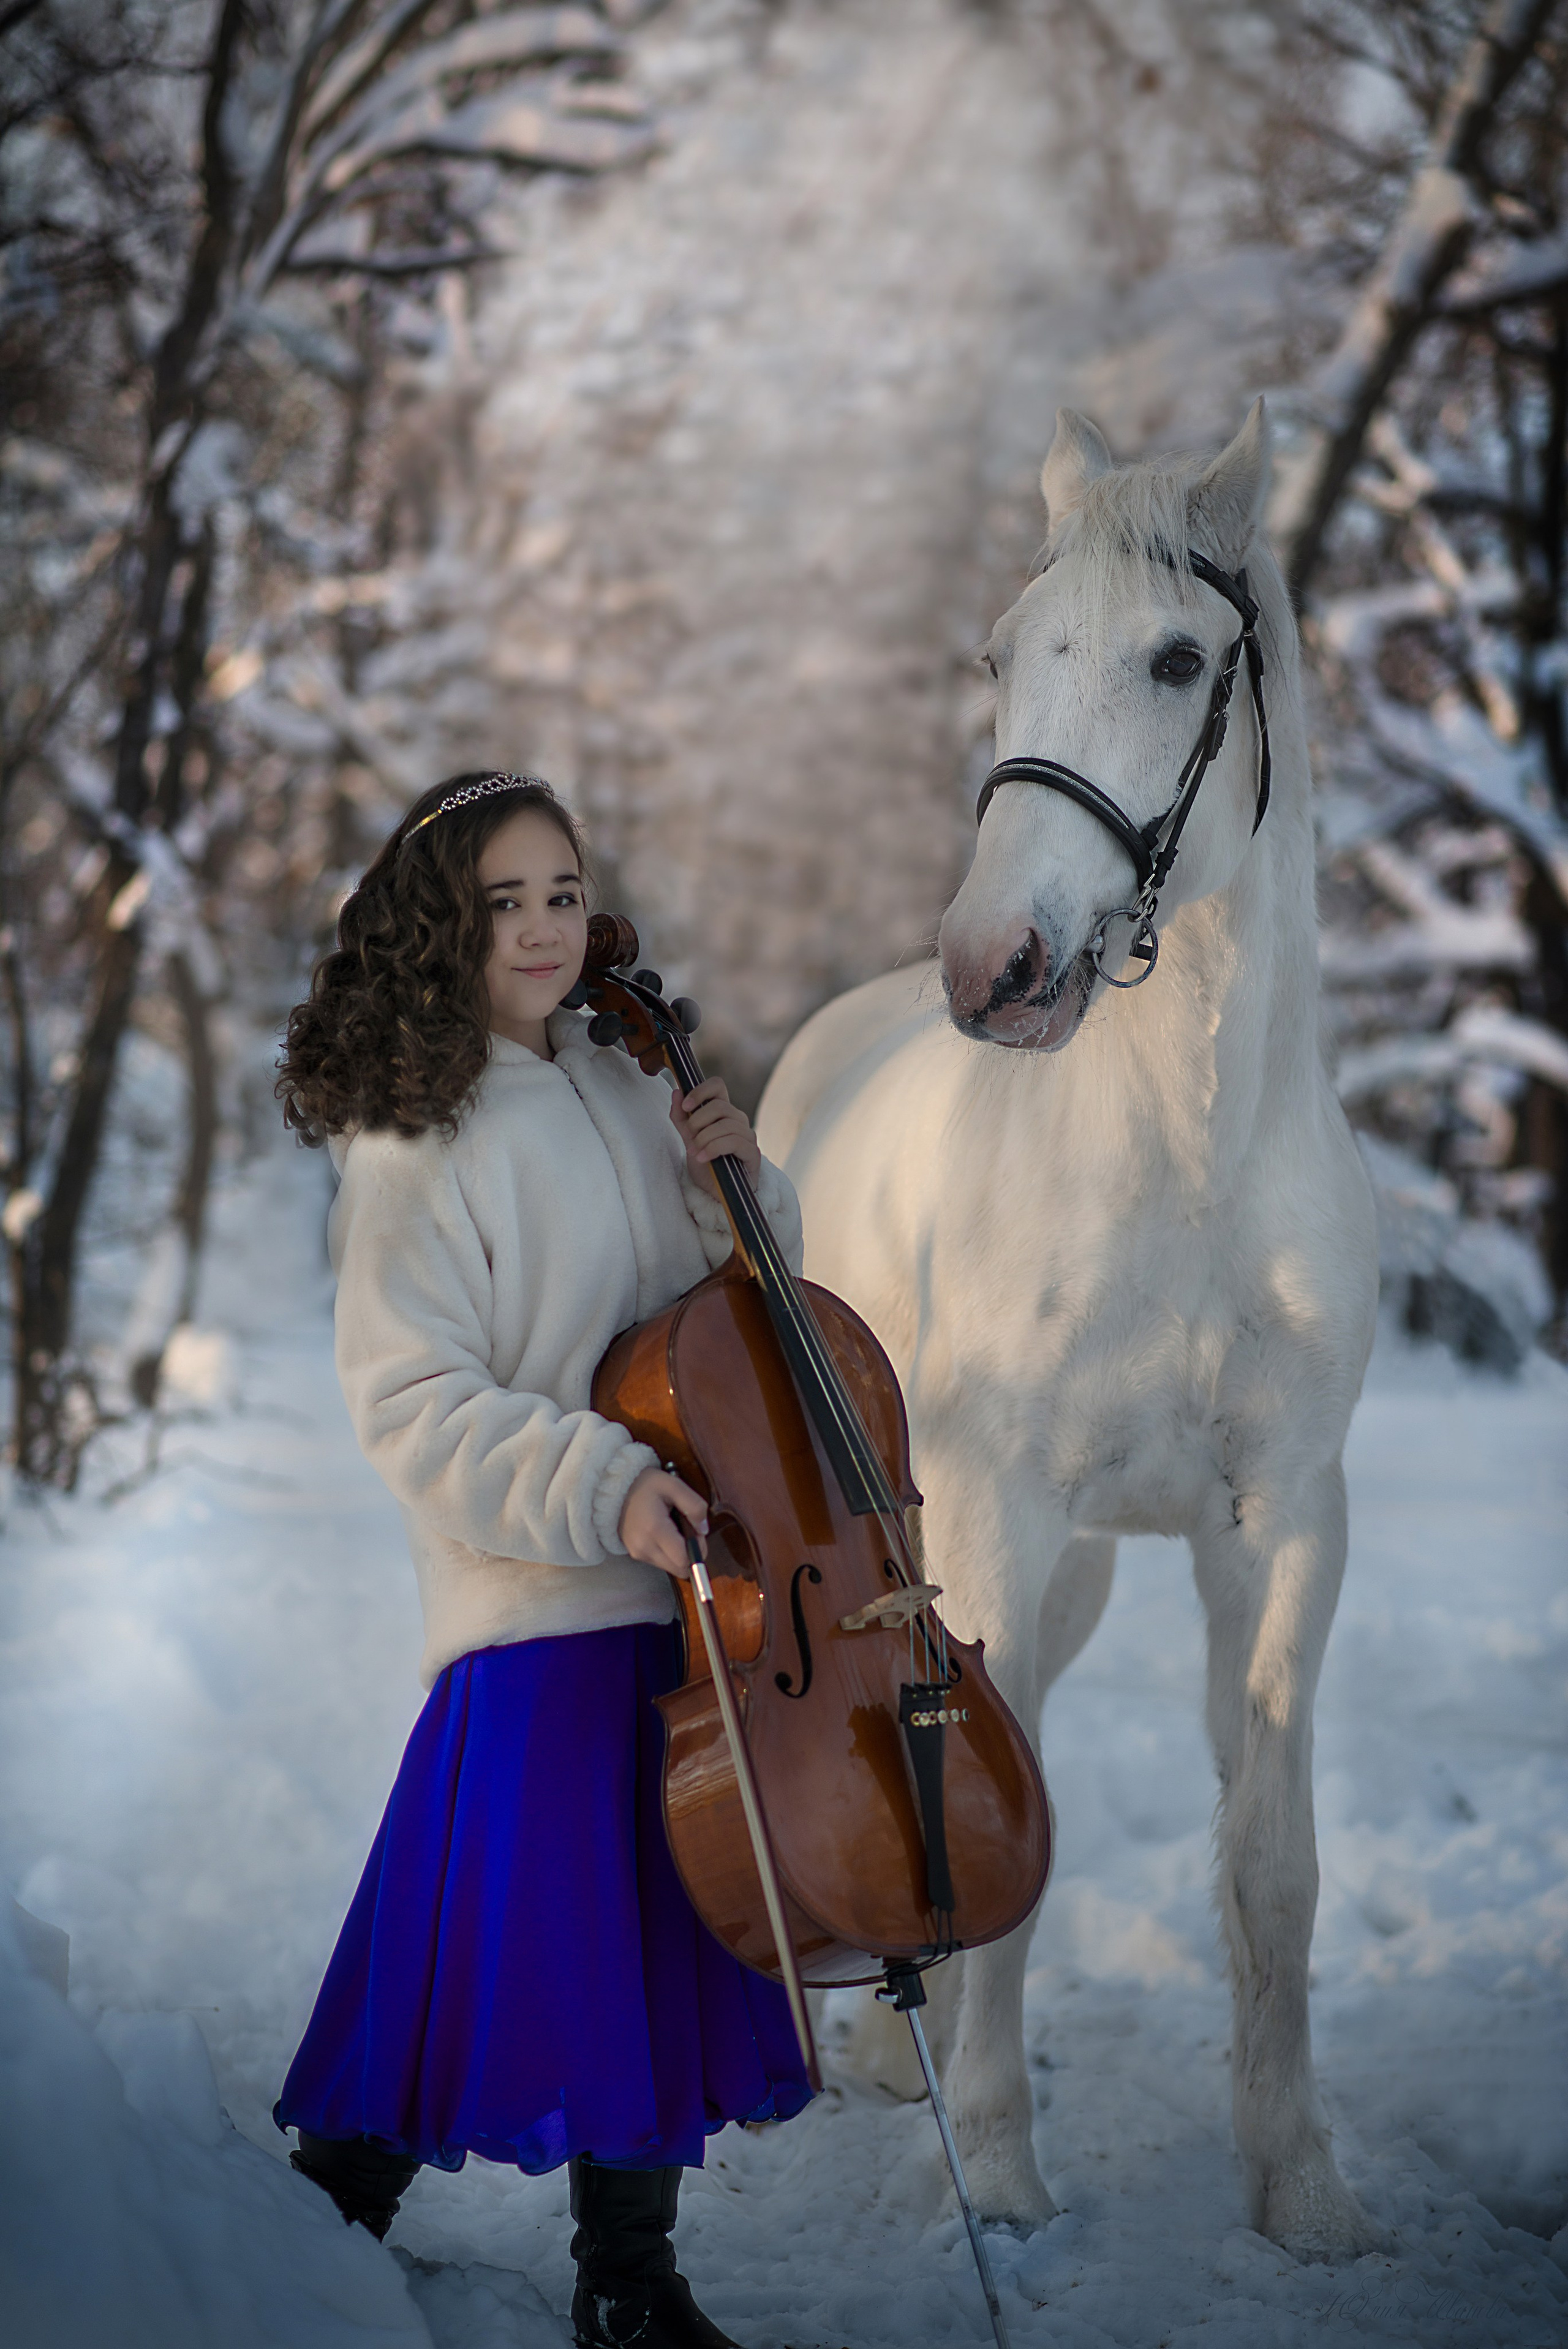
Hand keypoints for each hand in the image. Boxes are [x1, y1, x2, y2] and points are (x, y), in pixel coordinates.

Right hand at [619, 1466, 708, 1578]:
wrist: (616, 1489)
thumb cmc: (646, 1484)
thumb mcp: (674, 1485)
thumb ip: (694, 1506)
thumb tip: (703, 1530)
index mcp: (655, 1529)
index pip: (684, 1560)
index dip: (698, 1549)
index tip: (696, 1532)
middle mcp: (644, 1547)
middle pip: (679, 1569)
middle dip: (690, 1554)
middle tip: (686, 1530)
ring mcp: (637, 1553)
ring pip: (670, 1567)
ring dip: (678, 1554)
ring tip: (672, 1529)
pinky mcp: (635, 1555)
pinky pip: (660, 1562)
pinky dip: (667, 1553)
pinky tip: (662, 1534)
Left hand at [669, 1076, 761, 1197]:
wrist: (715, 1193)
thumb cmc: (706, 1165)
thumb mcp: (688, 1140)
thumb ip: (681, 1117)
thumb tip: (676, 1092)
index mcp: (723, 1112)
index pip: (717, 1086)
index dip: (701, 1091)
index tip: (686, 1105)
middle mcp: (738, 1120)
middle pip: (720, 1105)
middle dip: (698, 1121)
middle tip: (688, 1137)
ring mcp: (747, 1136)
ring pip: (726, 1124)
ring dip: (704, 1139)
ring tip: (695, 1153)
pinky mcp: (752, 1153)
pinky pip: (734, 1142)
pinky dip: (713, 1149)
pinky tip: (703, 1158)